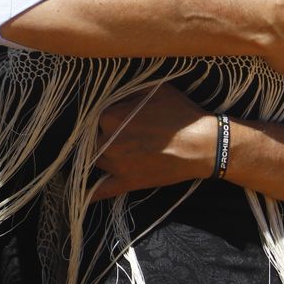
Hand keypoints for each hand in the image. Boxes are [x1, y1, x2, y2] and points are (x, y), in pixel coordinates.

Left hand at [90, 85, 214, 199]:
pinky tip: (81, 195)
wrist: (202, 144)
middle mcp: (108, 141)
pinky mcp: (127, 182)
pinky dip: (89, 193)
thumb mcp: (155, 89)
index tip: (123, 118)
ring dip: (102, 156)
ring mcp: (116, 164)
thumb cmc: (180, 113)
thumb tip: (115, 92)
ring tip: (122, 152)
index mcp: (111, 116)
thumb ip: (129, 90)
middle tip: (127, 135)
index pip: (98, 116)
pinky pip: (101, 191)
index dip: (110, 116)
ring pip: (96, 160)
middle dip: (106, 136)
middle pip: (94, 138)